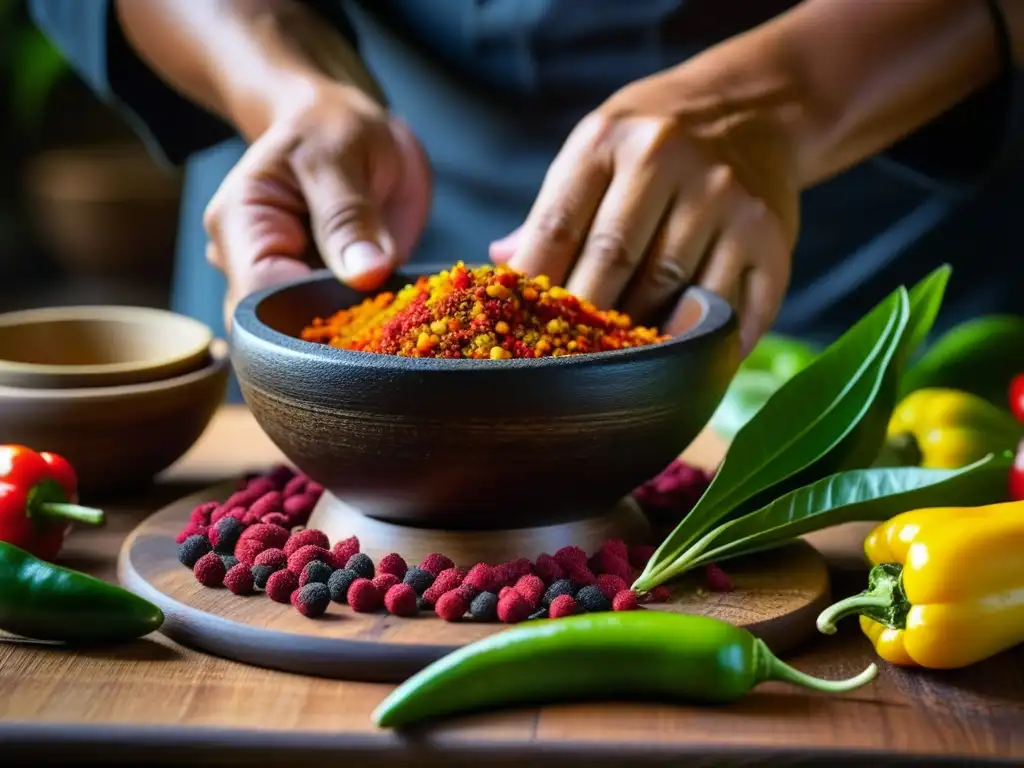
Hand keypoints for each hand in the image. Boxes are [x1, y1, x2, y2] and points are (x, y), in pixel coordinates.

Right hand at [204, 81, 430, 329]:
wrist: (345, 127)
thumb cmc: (332, 127)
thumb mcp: (341, 156)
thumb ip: (349, 216)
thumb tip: (366, 274)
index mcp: (241, 225)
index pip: (258, 299)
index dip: (306, 321)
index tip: (361, 319)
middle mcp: (251, 263)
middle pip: (278, 329)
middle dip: (330, 335)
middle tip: (384, 323)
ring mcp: (285, 283)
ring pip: (309, 336)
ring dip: (351, 334)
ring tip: (392, 317)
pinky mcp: (320, 294)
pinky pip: (339, 326)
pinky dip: (366, 327)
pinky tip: (392, 317)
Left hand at [490, 69, 799, 353]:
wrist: (754, 108)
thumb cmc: (655, 141)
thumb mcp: (598, 149)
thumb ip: (553, 210)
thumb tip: (500, 265)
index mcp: (611, 140)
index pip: (559, 226)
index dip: (534, 286)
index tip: (518, 326)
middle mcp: (671, 161)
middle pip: (613, 263)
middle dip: (583, 320)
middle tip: (565, 359)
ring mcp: (728, 201)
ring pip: (671, 295)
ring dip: (642, 342)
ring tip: (619, 370)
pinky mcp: (772, 239)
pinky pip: (735, 313)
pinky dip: (706, 349)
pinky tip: (684, 367)